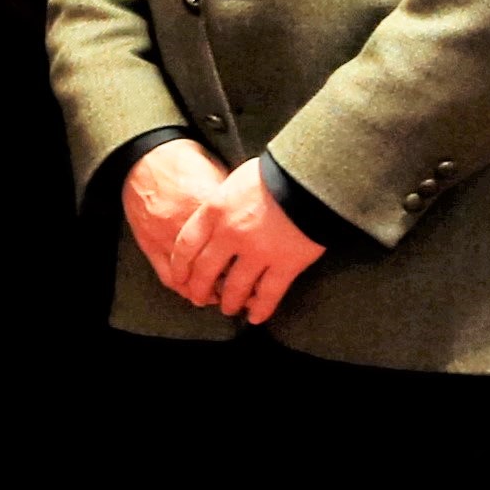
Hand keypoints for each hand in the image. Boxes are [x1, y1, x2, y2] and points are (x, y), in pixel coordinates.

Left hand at [127, 141, 321, 323]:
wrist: (311, 177)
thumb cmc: (275, 172)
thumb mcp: (236, 181)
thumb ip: (222, 203)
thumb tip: (216, 213)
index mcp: (214, 211)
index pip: (186, 245)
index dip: (180, 266)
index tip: (179, 277)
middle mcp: (230, 234)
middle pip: (205, 270)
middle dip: (200, 289)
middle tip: (199, 299)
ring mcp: (258, 251)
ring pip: (236, 287)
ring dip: (230, 302)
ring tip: (229, 309)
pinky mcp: (286, 263)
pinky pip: (269, 293)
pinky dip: (262, 308)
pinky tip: (256, 318)